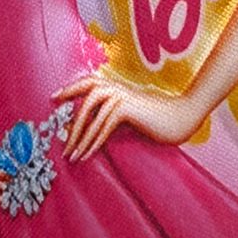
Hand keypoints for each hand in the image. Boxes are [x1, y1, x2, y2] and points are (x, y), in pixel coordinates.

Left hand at [53, 72, 205, 161]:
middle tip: (59, 137)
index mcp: (116, 87)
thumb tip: (92, 126)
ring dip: (79, 137)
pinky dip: (93, 142)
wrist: (182, 117)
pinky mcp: (127, 109)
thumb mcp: (131, 114)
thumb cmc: (157, 118)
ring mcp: (121, 97)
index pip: (88, 82)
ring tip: (71, 155)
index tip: (55, 97)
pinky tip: (87, 155)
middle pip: (85, 98)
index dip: (71, 88)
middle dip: (70, 119)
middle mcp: (116, 88)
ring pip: (91, 115)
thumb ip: (113, 115)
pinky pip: (103, 126)